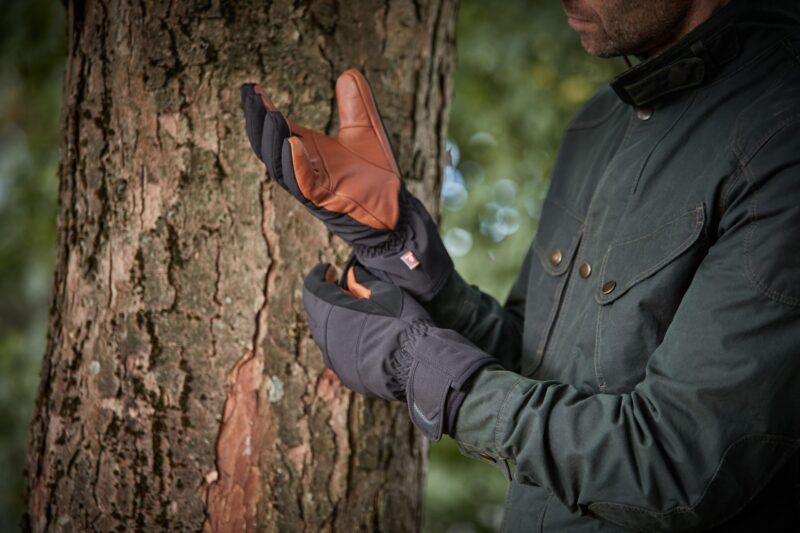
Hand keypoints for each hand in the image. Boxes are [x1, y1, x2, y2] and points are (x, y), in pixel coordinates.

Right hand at [241, 69, 452, 300]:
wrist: (397, 209)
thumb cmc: (376, 177)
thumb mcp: (366, 132)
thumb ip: (356, 106)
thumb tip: (349, 73)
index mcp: (308, 153)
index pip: (277, 130)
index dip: (263, 110)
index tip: (252, 87)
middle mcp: (304, 170)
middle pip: (269, 147)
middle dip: (257, 122)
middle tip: (249, 96)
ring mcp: (313, 187)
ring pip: (280, 166)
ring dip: (272, 141)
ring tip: (269, 114)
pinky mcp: (326, 202)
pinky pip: (304, 185)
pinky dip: (297, 166)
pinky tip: (292, 144)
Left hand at [302, 262, 493, 439]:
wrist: (416, 364)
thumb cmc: (401, 322)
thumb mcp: (383, 292)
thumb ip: (361, 282)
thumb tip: (351, 275)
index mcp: (331, 313)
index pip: (312, 288)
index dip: (318, 275)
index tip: (330, 268)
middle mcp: (326, 338)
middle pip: (316, 312)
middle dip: (326, 298)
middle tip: (342, 288)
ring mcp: (335, 360)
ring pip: (326, 335)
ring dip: (335, 321)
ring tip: (354, 312)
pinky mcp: (347, 376)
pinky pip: (339, 353)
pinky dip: (346, 340)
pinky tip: (363, 336)